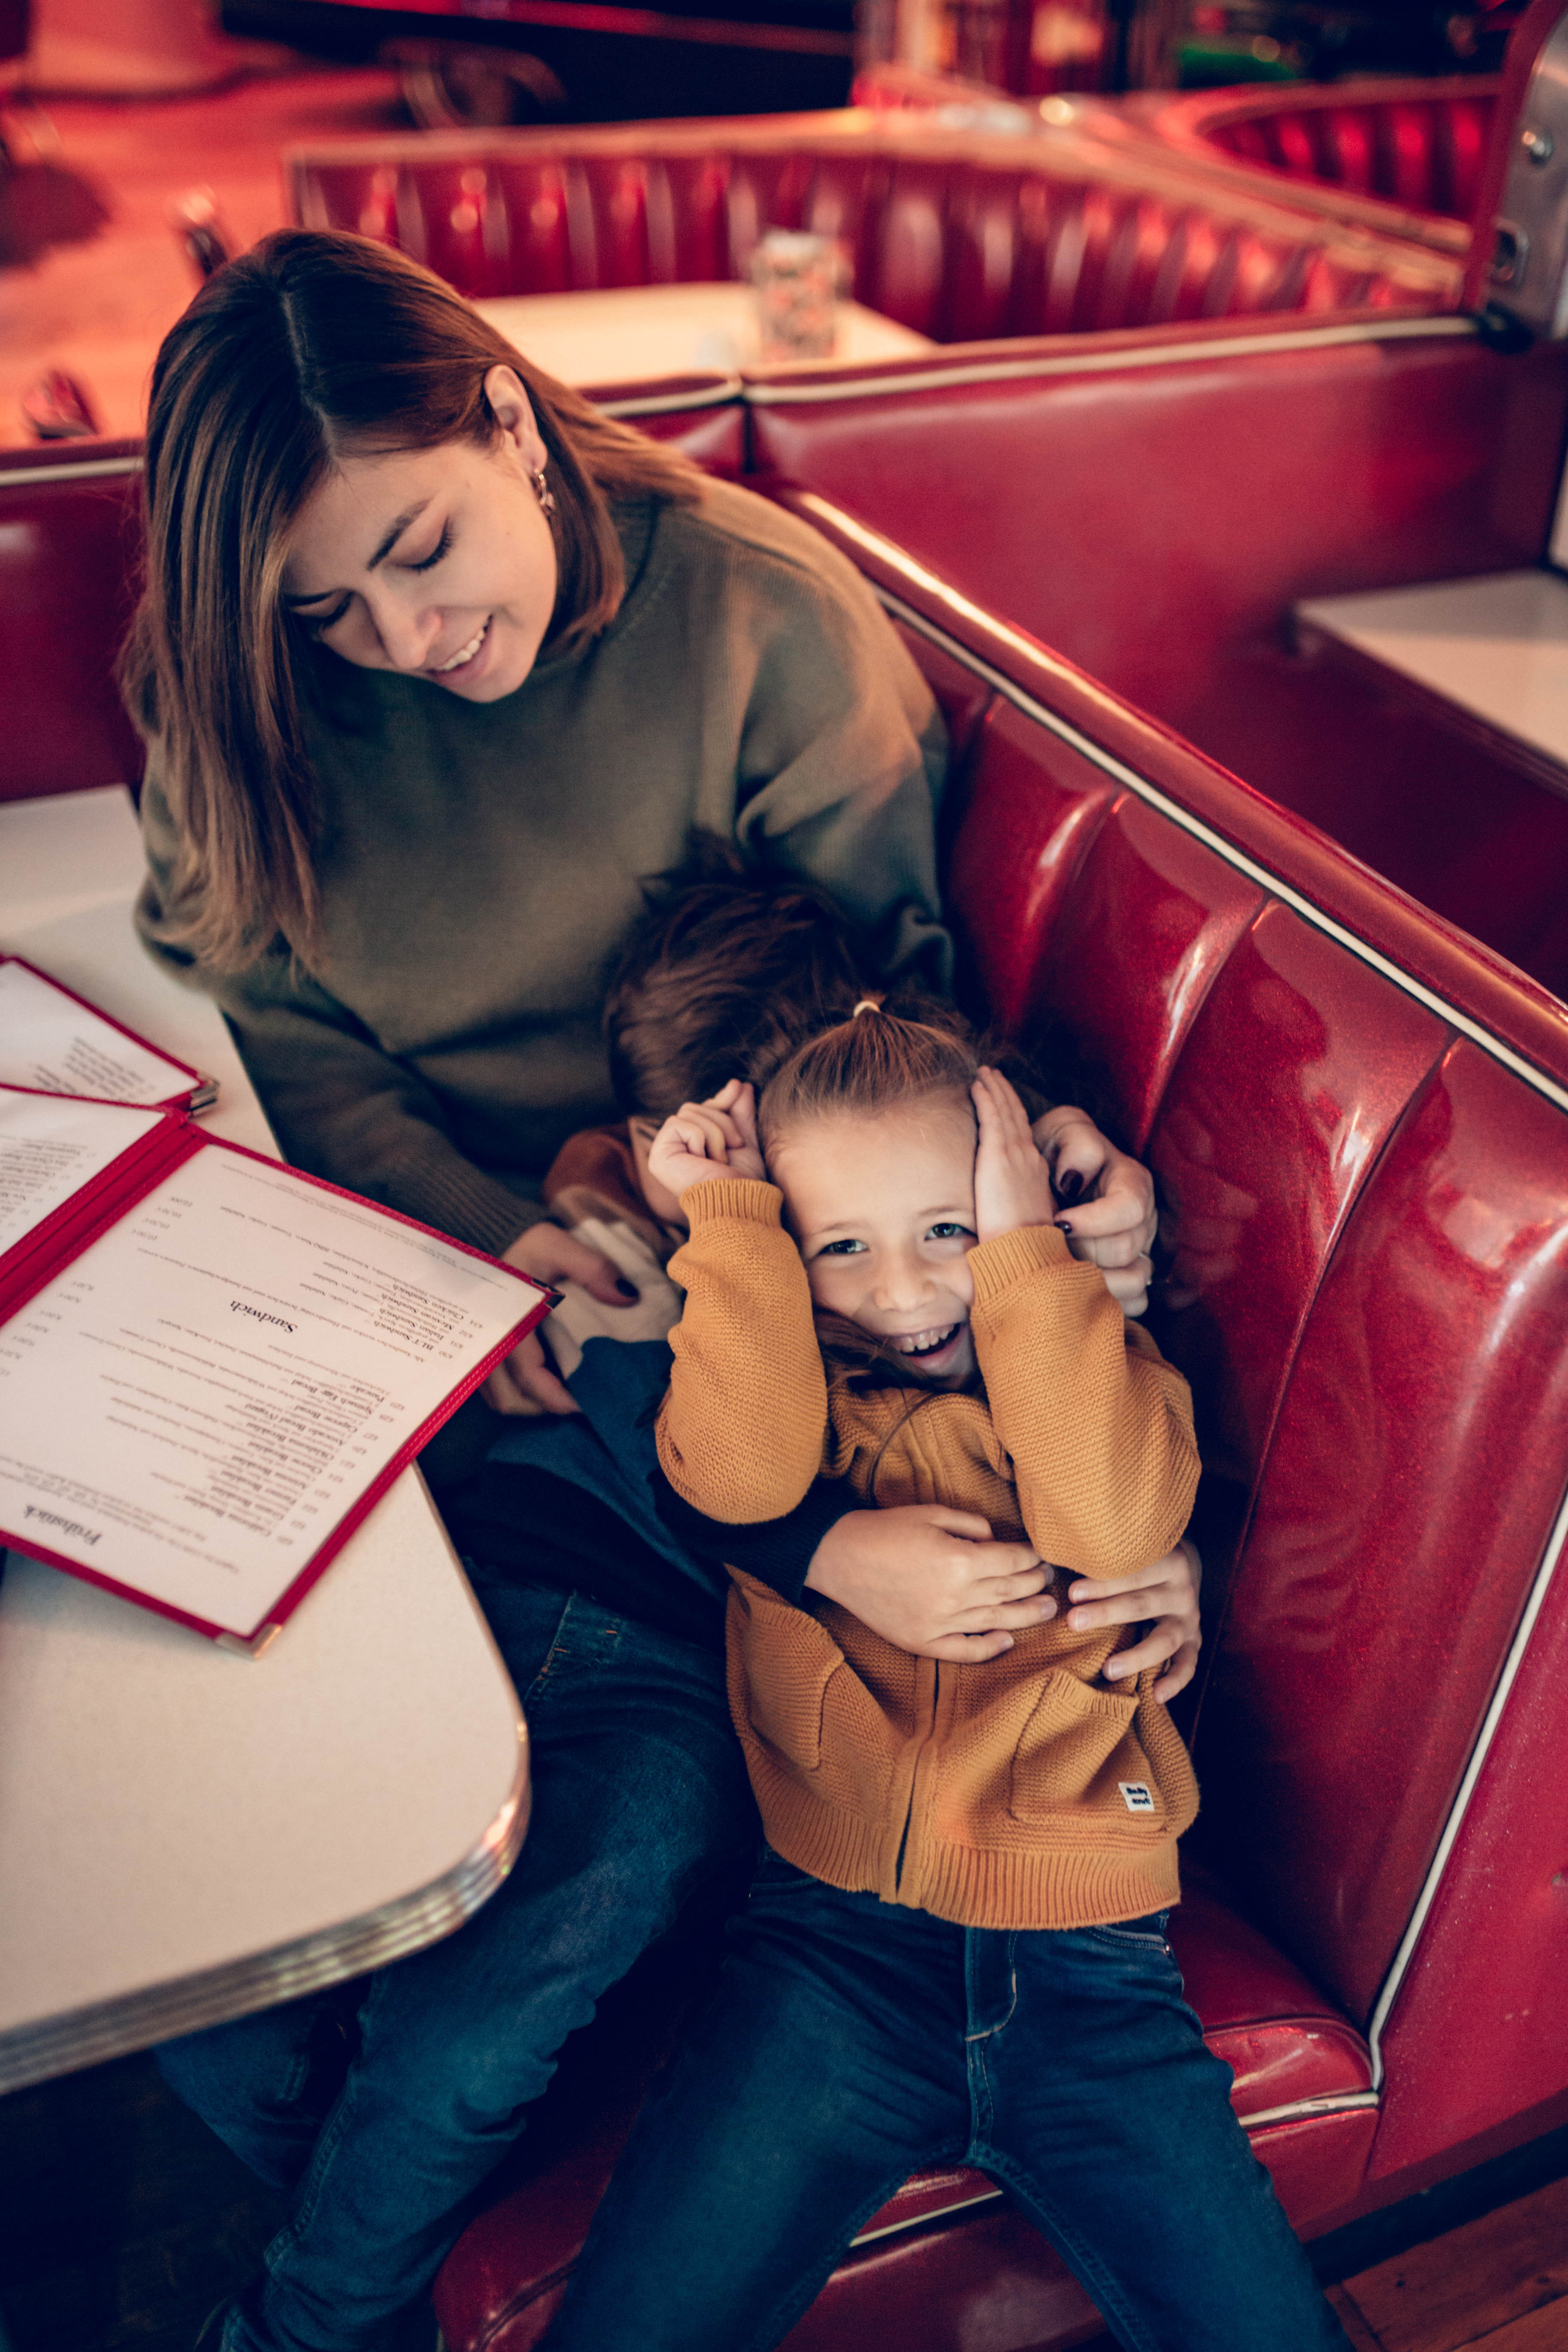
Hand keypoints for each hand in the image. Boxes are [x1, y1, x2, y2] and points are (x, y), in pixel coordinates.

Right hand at [482, 1222, 637, 1416]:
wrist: (491, 1232)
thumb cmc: (526, 1244)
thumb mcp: (558, 1246)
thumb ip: (593, 1268)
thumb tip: (629, 1297)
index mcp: (508, 1326)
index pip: (529, 1378)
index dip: (557, 1399)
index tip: (586, 1406)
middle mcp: (491, 1344)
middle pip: (511, 1398)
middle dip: (543, 1408)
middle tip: (580, 1404)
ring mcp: (484, 1347)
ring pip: (502, 1395)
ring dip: (532, 1402)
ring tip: (567, 1396)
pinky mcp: (487, 1345)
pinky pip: (498, 1382)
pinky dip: (522, 1390)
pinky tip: (550, 1381)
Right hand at [646, 1078, 764, 1201]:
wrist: (740, 1200)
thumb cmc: (743, 1178)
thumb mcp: (743, 1139)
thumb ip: (738, 1113)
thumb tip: (739, 1084)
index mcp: (691, 1145)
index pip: (700, 1109)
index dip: (720, 1101)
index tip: (740, 1088)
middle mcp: (674, 1148)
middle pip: (693, 1107)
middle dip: (721, 1121)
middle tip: (735, 1146)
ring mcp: (664, 1151)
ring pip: (688, 1112)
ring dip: (715, 1133)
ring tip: (721, 1159)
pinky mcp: (659, 1155)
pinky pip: (680, 1123)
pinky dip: (701, 1138)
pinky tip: (705, 1160)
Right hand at [805, 1504, 1056, 1661]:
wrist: (838, 1557)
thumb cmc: (884, 1529)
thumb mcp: (931, 1513)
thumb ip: (971, 1525)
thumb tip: (996, 1541)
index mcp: (960, 1561)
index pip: (1012, 1561)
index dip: (1032, 1557)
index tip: (1042, 1555)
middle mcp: (955, 1596)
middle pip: (1009, 1591)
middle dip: (1035, 1584)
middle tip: (1051, 1579)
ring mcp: (939, 1623)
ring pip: (995, 1622)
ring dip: (1025, 1616)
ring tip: (1047, 1611)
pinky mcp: (922, 1641)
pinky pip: (964, 1650)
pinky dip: (988, 1648)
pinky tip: (1007, 1641)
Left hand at [972, 1067, 1055, 1242]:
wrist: (1026, 1252)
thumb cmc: (1021, 1247)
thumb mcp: (1019, 1222)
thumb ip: (1008, 1210)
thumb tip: (990, 1218)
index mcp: (1035, 1175)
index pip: (1023, 1137)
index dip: (1015, 1116)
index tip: (1006, 1102)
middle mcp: (1029, 1159)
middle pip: (1016, 1117)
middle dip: (1005, 1094)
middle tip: (994, 1076)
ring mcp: (1015, 1154)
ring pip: (1005, 1111)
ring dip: (995, 1088)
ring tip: (984, 1073)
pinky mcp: (999, 1154)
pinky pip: (993, 1115)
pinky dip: (986, 1097)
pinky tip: (976, 1084)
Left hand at [1031, 1106, 1156, 1316]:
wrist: (1038, 1179)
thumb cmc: (1051, 1152)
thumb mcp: (1060, 1132)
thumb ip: (1077, 1145)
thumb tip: (1074, 1180)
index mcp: (1133, 1182)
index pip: (1130, 1209)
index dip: (1093, 1221)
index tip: (1057, 1221)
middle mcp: (1144, 1219)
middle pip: (1126, 1249)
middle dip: (1083, 1249)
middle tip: (1051, 1243)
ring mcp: (1142, 1251)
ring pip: (1132, 1280)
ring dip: (1091, 1277)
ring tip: (1059, 1263)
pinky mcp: (1132, 1278)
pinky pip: (1134, 1302)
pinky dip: (1106, 1301)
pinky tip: (1077, 1288)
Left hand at [1067, 1536, 1202, 1703]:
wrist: (1185, 1563)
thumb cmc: (1141, 1558)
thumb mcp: (1130, 1550)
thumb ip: (1103, 1557)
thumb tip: (1053, 1561)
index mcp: (1168, 1560)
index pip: (1133, 1573)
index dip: (1102, 1583)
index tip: (1073, 1592)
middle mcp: (1181, 1590)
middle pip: (1142, 1604)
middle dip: (1107, 1613)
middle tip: (1074, 1622)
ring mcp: (1189, 1618)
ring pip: (1165, 1640)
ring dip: (1136, 1656)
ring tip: (1108, 1670)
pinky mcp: (1194, 1640)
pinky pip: (1188, 1664)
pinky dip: (1176, 1681)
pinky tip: (1157, 1696)